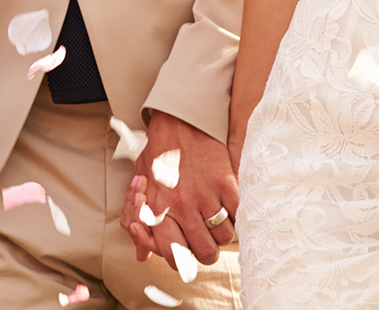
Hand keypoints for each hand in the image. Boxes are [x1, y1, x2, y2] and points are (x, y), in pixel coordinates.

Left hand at [119, 112, 237, 265]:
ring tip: (218, 221)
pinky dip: (237, 216)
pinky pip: (238, 214)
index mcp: (158, 209)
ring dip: (223, 233)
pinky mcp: (225, 181)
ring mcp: (205, 194)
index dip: (183, 260)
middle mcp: (181, 206)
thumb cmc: (158, 152)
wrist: (180, 118)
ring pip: (224, 237)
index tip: (187, 252)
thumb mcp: (141, 185)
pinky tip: (229, 208)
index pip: (173, 255)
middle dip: (207, 251)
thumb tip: (142, 256)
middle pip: (204, 252)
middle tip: (206, 239)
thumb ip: (140, 222)